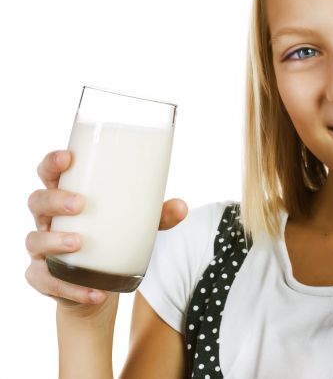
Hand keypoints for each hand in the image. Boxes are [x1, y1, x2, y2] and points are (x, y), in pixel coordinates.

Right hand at [25, 149, 187, 312]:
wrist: (99, 287)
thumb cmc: (114, 241)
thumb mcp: (139, 226)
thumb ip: (160, 215)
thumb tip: (182, 207)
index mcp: (67, 198)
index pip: (50, 173)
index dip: (52, 162)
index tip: (69, 157)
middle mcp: (49, 220)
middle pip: (37, 201)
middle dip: (55, 199)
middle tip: (80, 204)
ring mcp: (42, 250)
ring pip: (34, 240)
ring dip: (54, 240)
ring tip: (79, 243)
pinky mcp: (43, 278)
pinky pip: (46, 281)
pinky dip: (70, 287)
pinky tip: (95, 291)